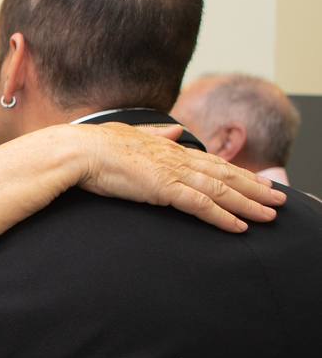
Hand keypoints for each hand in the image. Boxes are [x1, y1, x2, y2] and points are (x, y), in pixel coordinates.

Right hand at [72, 122, 284, 231]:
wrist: (77, 151)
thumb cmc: (95, 146)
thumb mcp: (129, 136)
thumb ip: (154, 135)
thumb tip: (173, 131)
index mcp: (169, 148)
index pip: (213, 162)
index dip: (239, 173)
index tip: (259, 182)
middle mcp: (178, 158)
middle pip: (226, 175)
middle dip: (255, 189)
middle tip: (279, 200)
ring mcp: (173, 173)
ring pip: (221, 190)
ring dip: (248, 204)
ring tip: (270, 215)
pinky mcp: (165, 188)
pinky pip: (201, 205)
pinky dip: (222, 216)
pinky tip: (239, 227)